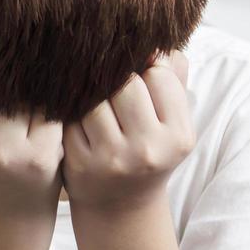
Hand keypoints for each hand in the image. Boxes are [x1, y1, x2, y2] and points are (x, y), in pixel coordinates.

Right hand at [0, 74, 64, 218]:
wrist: (7, 217)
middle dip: (1, 73)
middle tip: (14, 60)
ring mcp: (5, 152)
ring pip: (17, 92)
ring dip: (27, 84)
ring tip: (35, 77)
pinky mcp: (40, 156)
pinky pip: (46, 109)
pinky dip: (51, 102)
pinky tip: (54, 99)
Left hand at [60, 50, 194, 210]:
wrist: (121, 206)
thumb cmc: (149, 150)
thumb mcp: (172, 123)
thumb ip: (173, 80)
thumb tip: (156, 42)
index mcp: (178, 136)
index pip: (159, 75)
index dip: (147, 67)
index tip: (141, 73)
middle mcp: (148, 150)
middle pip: (125, 83)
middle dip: (117, 79)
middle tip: (113, 84)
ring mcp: (112, 159)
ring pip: (94, 99)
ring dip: (92, 94)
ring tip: (96, 100)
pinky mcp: (80, 164)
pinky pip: (71, 118)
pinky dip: (72, 113)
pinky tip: (78, 118)